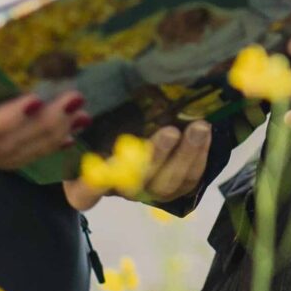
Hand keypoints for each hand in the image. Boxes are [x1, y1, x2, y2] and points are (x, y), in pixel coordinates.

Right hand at [64, 119, 212, 211]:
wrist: (144, 126)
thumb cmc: (110, 119)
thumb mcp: (100, 115)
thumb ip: (95, 113)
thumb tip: (87, 98)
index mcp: (87, 178)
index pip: (85, 191)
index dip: (92, 184)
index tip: (101, 164)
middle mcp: (117, 189)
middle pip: (135, 183)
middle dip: (155, 156)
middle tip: (170, 132)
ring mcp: (147, 191)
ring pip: (167, 183)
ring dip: (185, 154)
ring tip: (199, 127)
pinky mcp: (173, 191)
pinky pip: (189, 181)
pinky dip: (199, 157)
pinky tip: (206, 132)